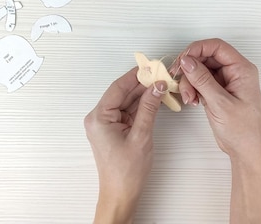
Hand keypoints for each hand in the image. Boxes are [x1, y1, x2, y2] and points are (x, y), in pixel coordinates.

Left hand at [84, 67, 165, 223]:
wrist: (121, 194)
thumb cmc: (126, 172)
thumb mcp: (141, 135)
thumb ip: (149, 108)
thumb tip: (156, 86)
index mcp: (99, 118)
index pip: (118, 88)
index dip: (135, 76)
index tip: (150, 66)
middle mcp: (99, 118)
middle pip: (122, 93)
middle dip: (142, 84)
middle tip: (160, 74)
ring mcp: (106, 123)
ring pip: (127, 102)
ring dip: (143, 94)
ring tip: (161, 84)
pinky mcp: (114, 129)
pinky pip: (128, 111)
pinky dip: (142, 106)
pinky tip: (155, 99)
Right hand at [173, 38, 260, 158]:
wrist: (246, 151)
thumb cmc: (243, 130)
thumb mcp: (220, 103)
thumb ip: (202, 80)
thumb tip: (187, 61)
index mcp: (242, 70)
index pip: (217, 47)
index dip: (198, 49)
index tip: (182, 59)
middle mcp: (235, 72)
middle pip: (206, 57)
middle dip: (190, 68)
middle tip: (178, 78)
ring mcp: (226, 82)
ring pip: (201, 70)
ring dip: (190, 81)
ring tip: (189, 97)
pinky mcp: (218, 92)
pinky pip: (201, 82)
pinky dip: (193, 89)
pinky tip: (192, 101)